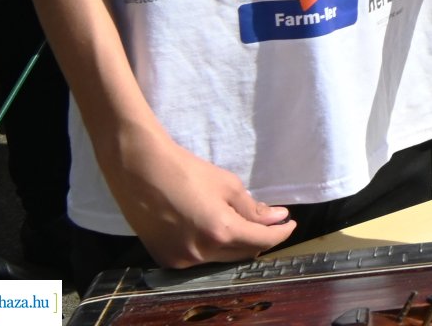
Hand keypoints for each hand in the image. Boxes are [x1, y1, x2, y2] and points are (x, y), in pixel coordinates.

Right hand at [99, 126, 294, 267]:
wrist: (141, 171)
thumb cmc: (187, 172)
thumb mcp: (228, 185)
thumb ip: (254, 208)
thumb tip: (278, 218)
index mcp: (221, 232)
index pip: (262, 241)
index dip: (281, 233)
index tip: (291, 223)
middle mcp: (202, 253)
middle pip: (243, 254)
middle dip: (260, 239)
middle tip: (270, 222)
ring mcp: (181, 260)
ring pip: (222, 259)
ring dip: (237, 245)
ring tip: (243, 224)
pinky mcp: (166, 260)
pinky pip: (200, 259)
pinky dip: (214, 248)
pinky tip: (216, 231)